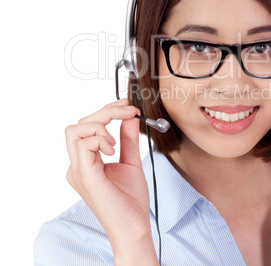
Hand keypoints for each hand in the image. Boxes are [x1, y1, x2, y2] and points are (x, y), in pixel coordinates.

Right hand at [65, 99, 157, 263]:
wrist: (134, 226)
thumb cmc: (131, 199)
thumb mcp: (131, 161)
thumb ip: (128, 139)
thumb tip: (129, 117)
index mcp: (87, 162)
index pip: (86, 127)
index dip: (105, 111)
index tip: (126, 105)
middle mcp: (78, 165)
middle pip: (79, 124)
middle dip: (105, 112)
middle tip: (127, 111)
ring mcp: (78, 170)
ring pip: (75, 131)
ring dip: (100, 125)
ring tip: (117, 141)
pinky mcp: (85, 176)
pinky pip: (83, 146)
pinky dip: (100, 140)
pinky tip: (113, 151)